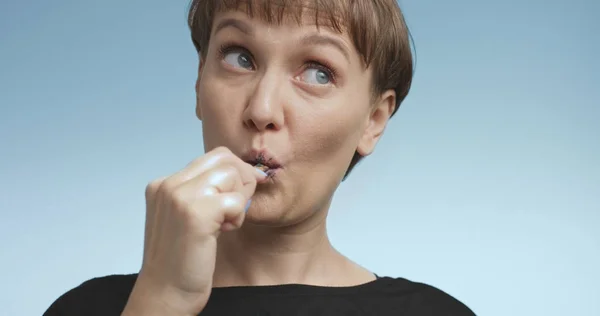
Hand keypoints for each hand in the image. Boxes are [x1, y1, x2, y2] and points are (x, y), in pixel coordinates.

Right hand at [122, 147, 266, 315]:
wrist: (164, 294)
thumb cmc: (181, 261)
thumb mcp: (187, 218)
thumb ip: (203, 194)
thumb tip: (243, 173)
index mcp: (164, 184)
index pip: (213, 157)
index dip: (236, 172)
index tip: (243, 194)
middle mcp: (168, 184)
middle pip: (224, 158)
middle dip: (242, 180)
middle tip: (236, 210)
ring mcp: (179, 196)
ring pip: (231, 174)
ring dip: (239, 200)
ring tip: (226, 224)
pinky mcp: (194, 212)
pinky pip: (236, 200)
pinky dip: (238, 217)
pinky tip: (224, 232)